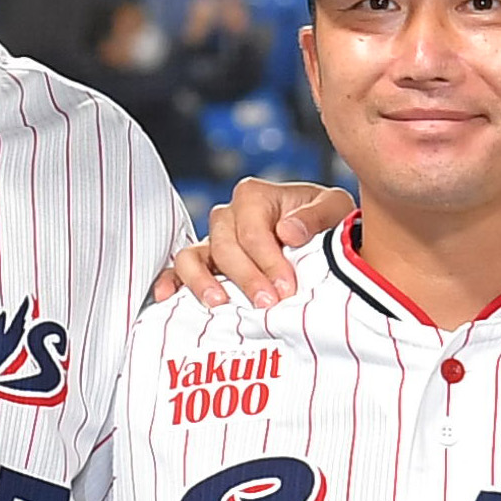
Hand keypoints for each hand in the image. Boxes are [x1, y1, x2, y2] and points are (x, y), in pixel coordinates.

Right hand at [161, 174, 351, 306]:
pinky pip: (179, 268)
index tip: (287, 287)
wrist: (321, 235)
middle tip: (267, 303)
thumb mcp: (333, 208)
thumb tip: (287, 231)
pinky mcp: (205, 262)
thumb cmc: (325, 220)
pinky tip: (167, 297)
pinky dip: (171, 280)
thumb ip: (315, 217)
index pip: (253, 231)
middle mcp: (228, 215)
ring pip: (193, 255)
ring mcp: (213, 239)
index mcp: (255, 197)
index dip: (268, 261)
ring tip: (220, 303)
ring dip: (203, 280)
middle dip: (246, 277)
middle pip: (225, 246)